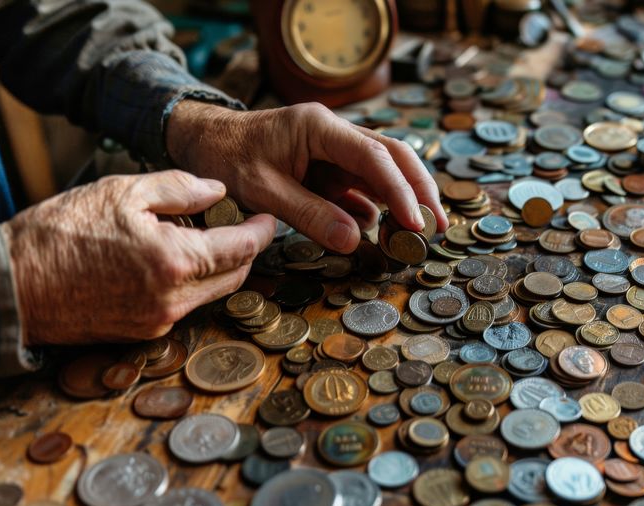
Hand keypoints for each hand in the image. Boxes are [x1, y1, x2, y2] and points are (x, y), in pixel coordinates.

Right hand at [3, 171, 275, 344]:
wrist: (10, 285)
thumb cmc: (59, 233)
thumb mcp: (121, 192)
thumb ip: (179, 188)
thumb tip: (218, 191)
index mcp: (175, 262)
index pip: (243, 249)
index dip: (262, 231)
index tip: (271, 218)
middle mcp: (175, 300)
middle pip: (236, 277)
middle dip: (247, 251)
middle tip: (243, 225)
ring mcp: (159, 322)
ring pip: (213, 294)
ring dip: (220, 268)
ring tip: (206, 237)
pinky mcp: (144, 333)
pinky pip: (186, 306)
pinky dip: (193, 282)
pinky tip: (177, 259)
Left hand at [166, 101, 447, 253]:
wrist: (205, 140)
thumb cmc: (227, 158)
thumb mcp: (262, 189)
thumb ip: (308, 214)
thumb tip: (356, 241)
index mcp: (320, 128)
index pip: (374, 157)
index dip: (400, 191)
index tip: (417, 223)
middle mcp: (335, 134)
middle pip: (394, 157)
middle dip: (420, 190)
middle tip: (439, 227)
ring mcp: (336, 152)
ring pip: (385, 173)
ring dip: (405, 201)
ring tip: (421, 235)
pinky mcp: (331, 169)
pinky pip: (363, 189)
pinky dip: (378, 210)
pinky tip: (386, 233)